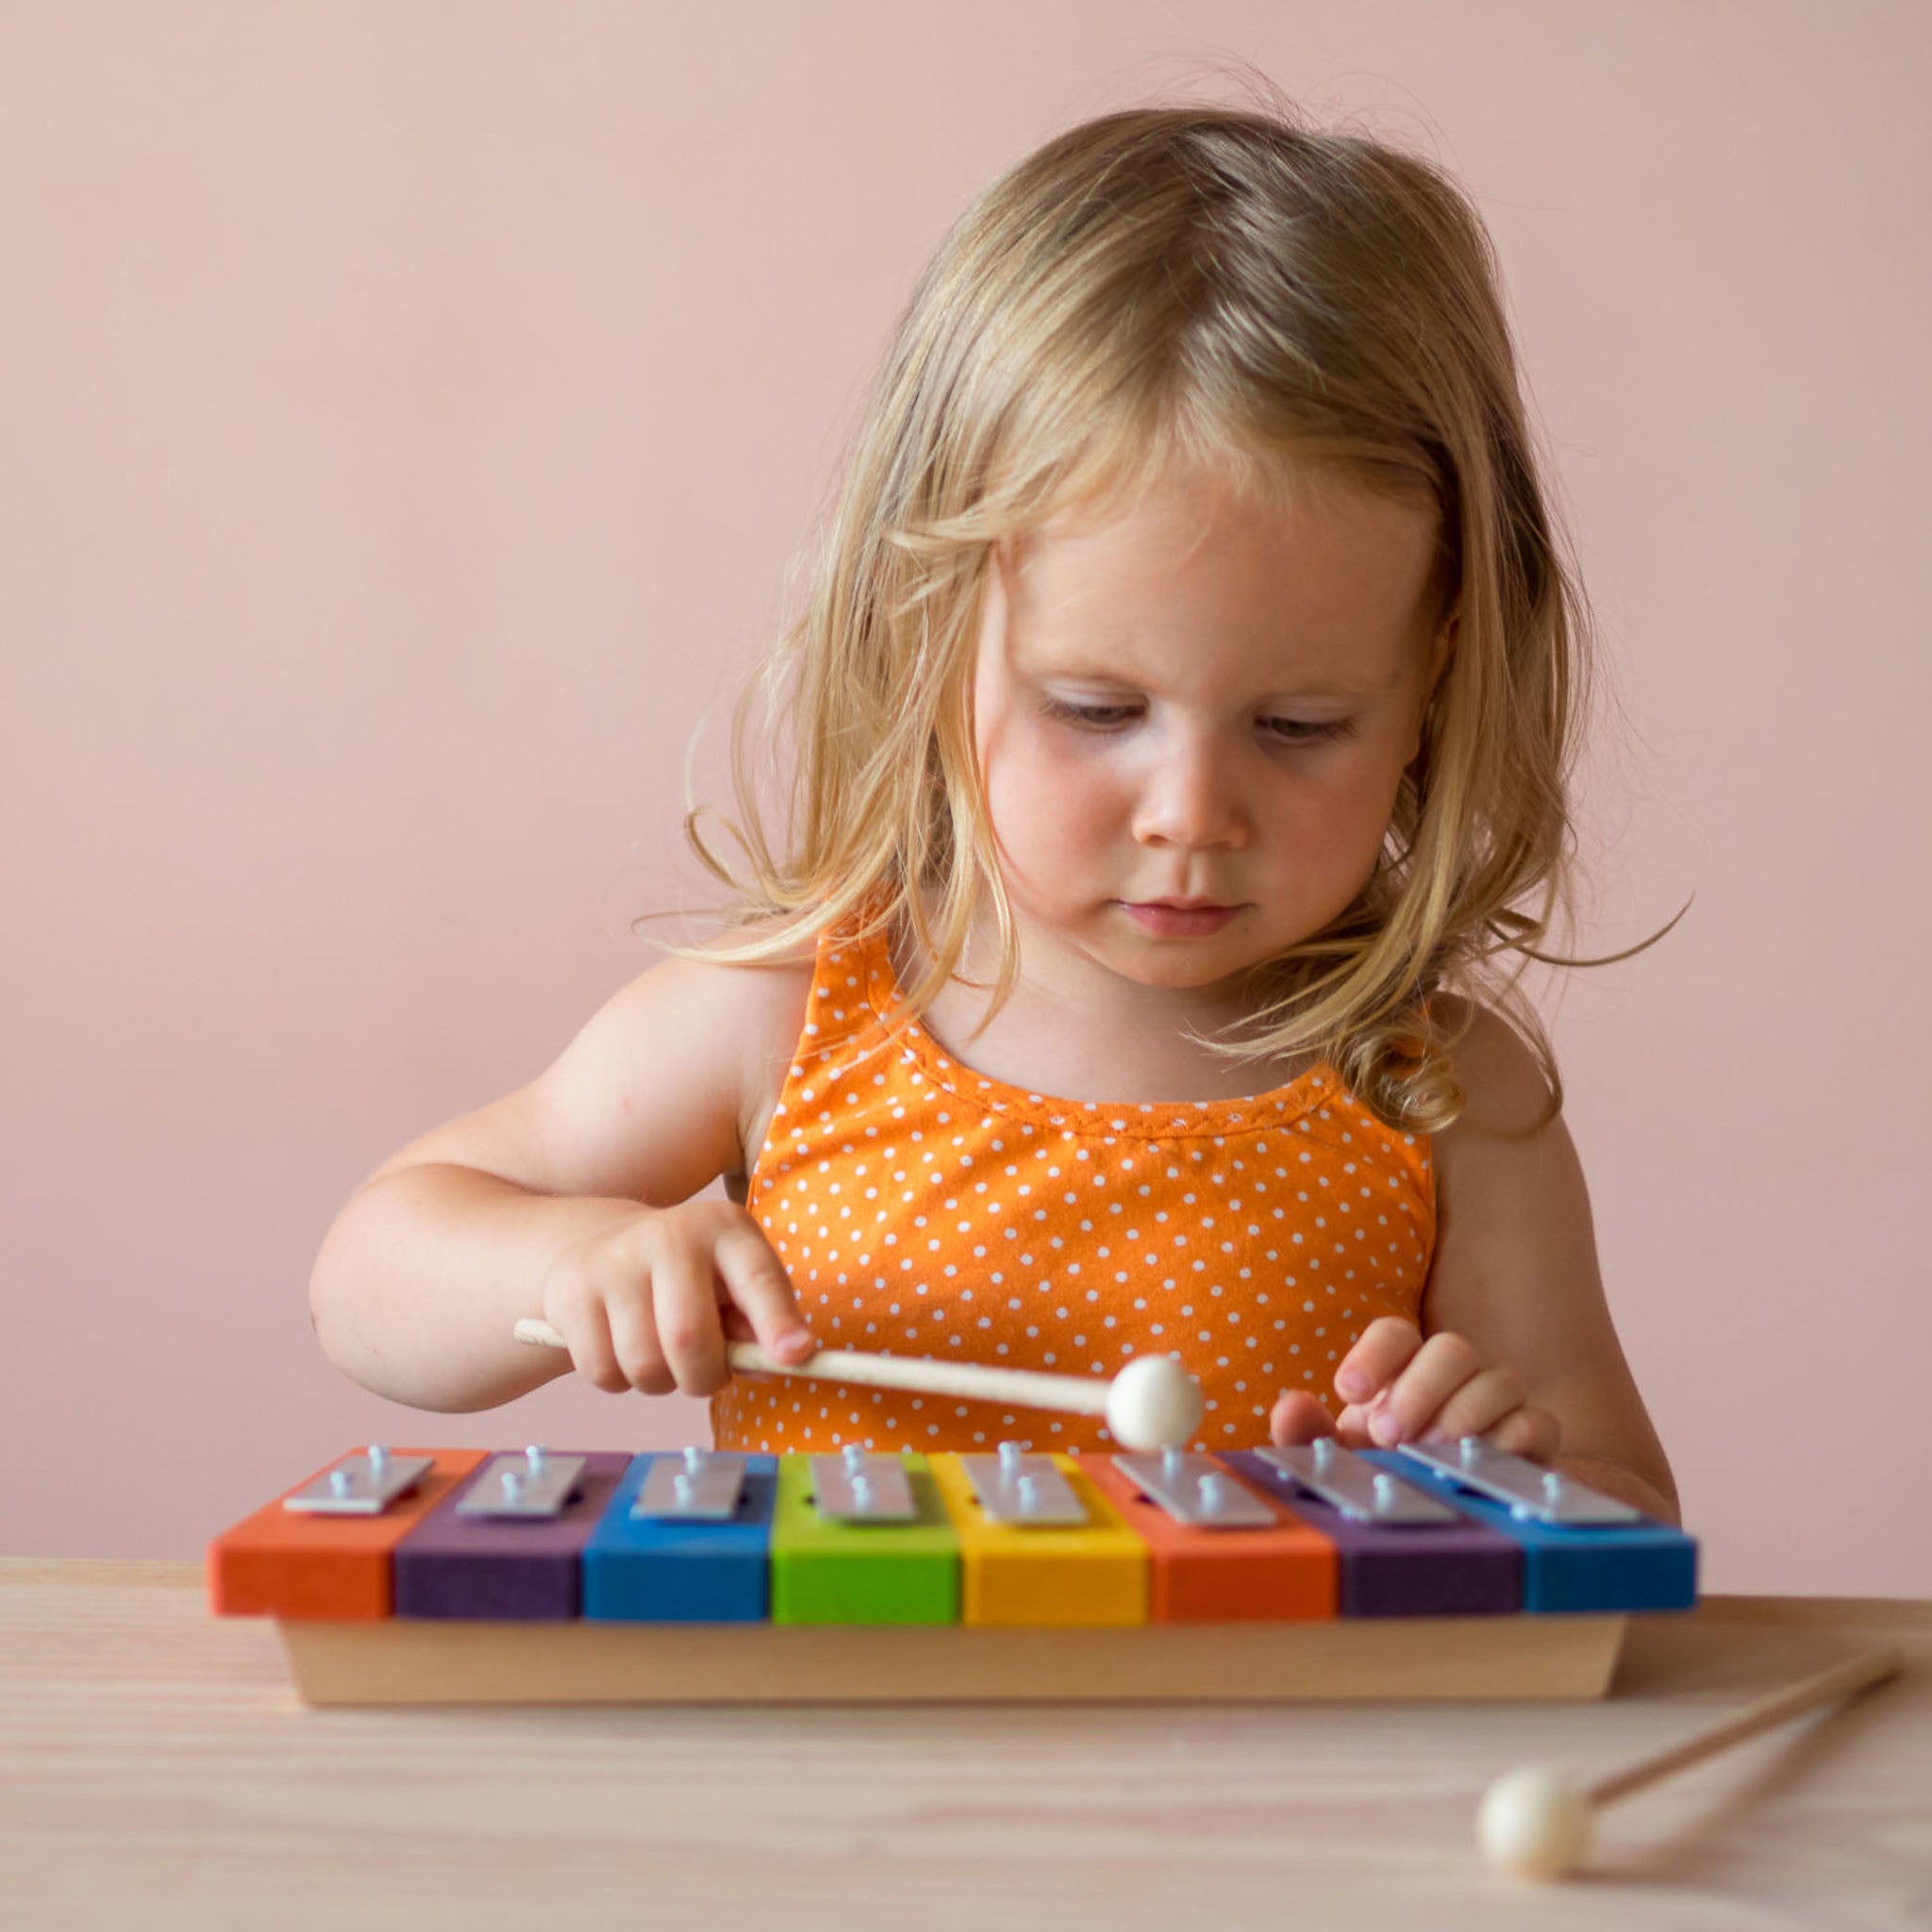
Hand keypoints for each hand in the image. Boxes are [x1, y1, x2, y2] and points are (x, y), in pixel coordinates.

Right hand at [538, 1200, 815, 1396]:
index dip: (777, 1321)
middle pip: (688, 1336)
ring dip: (660, 1384)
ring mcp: (613, 1260)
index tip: (796, 1358)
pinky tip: (623, 1350)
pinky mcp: (570, 1292)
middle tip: (705, 1377)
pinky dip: (618, 1381)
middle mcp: (669, 1234)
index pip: (758, 1277)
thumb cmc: (692, 1279)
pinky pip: (601, 1371)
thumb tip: (783, 1360)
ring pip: (642, 1363)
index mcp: (725, 1228)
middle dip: (703, 1379)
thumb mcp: (735, 1286)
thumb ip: (762, 1325)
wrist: (605, 1246)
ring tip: (663, 1357)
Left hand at [1267, 1316, 1562, 1462]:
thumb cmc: (1386, 1477)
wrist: (1443, 1520)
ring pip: (1500, 1378)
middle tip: (1389, 1434)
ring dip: (1466, 1410)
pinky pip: (1539, 1423)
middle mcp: (1453, 1380)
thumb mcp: (1341, 1462)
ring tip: (1433, 1450)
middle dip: (1419, 1387)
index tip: (1348, 1390)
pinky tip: (1481, 1459)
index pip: (1396, 1334)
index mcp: (1402, 1373)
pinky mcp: (1532, 1443)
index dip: (1374, 1353)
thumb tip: (1290, 1406)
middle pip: (1452, 1348)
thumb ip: (1311, 1436)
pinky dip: (1514, 1438)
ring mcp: (1498, 1407)